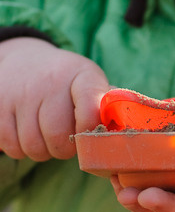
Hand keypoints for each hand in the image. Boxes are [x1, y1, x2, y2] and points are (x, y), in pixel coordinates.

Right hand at [0, 38, 109, 160]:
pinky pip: (11, 147)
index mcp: (82, 75)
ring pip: (34, 147)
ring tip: (46, 135)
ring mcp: (21, 94)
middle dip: (64, 148)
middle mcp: (50, 82)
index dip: (90, 129)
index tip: (90, 134)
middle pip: (58, 137)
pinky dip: (20, 149)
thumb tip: (126, 132)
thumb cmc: (68, 81)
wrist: (25, 60)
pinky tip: (27, 133)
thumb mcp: (90, 82)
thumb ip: (107, 106)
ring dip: (42, 151)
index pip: (90, 106)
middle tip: (66, 140)